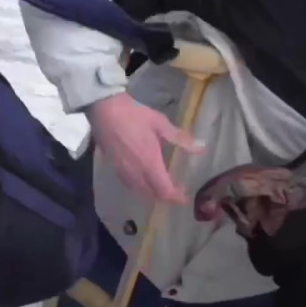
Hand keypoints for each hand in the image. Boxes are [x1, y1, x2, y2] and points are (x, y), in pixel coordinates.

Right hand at [87, 93, 203, 202]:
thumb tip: (201, 148)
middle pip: (152, 195)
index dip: (176, 197)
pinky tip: (144, 177)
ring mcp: (122, 171)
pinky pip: (129, 185)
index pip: (164, 191)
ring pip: (140, 192)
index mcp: (149, 163)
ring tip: (162, 184)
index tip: (186, 197)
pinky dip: (140, 187)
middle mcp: (136, 173)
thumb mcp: (160, 123)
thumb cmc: (133, 115)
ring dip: (153, 192)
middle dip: (166, 196)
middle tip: (177, 190)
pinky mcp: (114, 167)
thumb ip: (180, 138)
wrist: (104, 109)